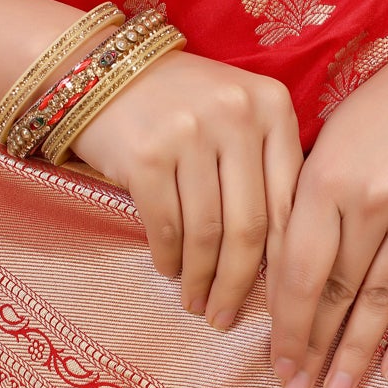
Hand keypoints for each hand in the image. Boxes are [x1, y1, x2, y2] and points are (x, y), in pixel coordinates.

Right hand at [72, 52, 302, 328]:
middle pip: (249, 225)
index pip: (288, 202)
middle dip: (240, 284)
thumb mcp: (238, 116)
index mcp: (272, 106)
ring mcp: (189, 132)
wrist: (99, 69)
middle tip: (228, 318)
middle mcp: (236, 115)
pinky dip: (168, 257)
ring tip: (198, 304)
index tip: (279, 303)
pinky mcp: (146, 154)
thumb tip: (284, 261)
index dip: (285, 263)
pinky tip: (169, 270)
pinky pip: (165, 225)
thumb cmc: (181, 104)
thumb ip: (266, 167)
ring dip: (201, 279)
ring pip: (206, 233)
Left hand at [269, 57, 387, 387]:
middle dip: (313, 349)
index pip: (298, 273)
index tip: (276, 364)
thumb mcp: (326, 148)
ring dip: (357, 354)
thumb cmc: (377, 115)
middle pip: (335, 295)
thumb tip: (279, 283)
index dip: (286, 327)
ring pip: (379, 303)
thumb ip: (303, 209)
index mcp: (324, 182)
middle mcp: (368, 205)